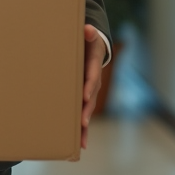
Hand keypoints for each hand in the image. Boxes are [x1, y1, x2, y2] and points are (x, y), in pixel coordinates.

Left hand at [81, 24, 107, 149]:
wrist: (94, 47)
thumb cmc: (87, 41)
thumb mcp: (89, 35)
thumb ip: (88, 33)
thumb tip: (88, 30)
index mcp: (93, 65)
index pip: (92, 76)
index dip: (89, 85)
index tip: (85, 95)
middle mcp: (94, 82)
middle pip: (91, 98)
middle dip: (86, 110)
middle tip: (81, 122)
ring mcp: (90, 92)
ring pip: (88, 110)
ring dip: (84, 125)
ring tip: (80, 140)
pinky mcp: (85, 98)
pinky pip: (84, 114)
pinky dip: (83, 130)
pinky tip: (80, 144)